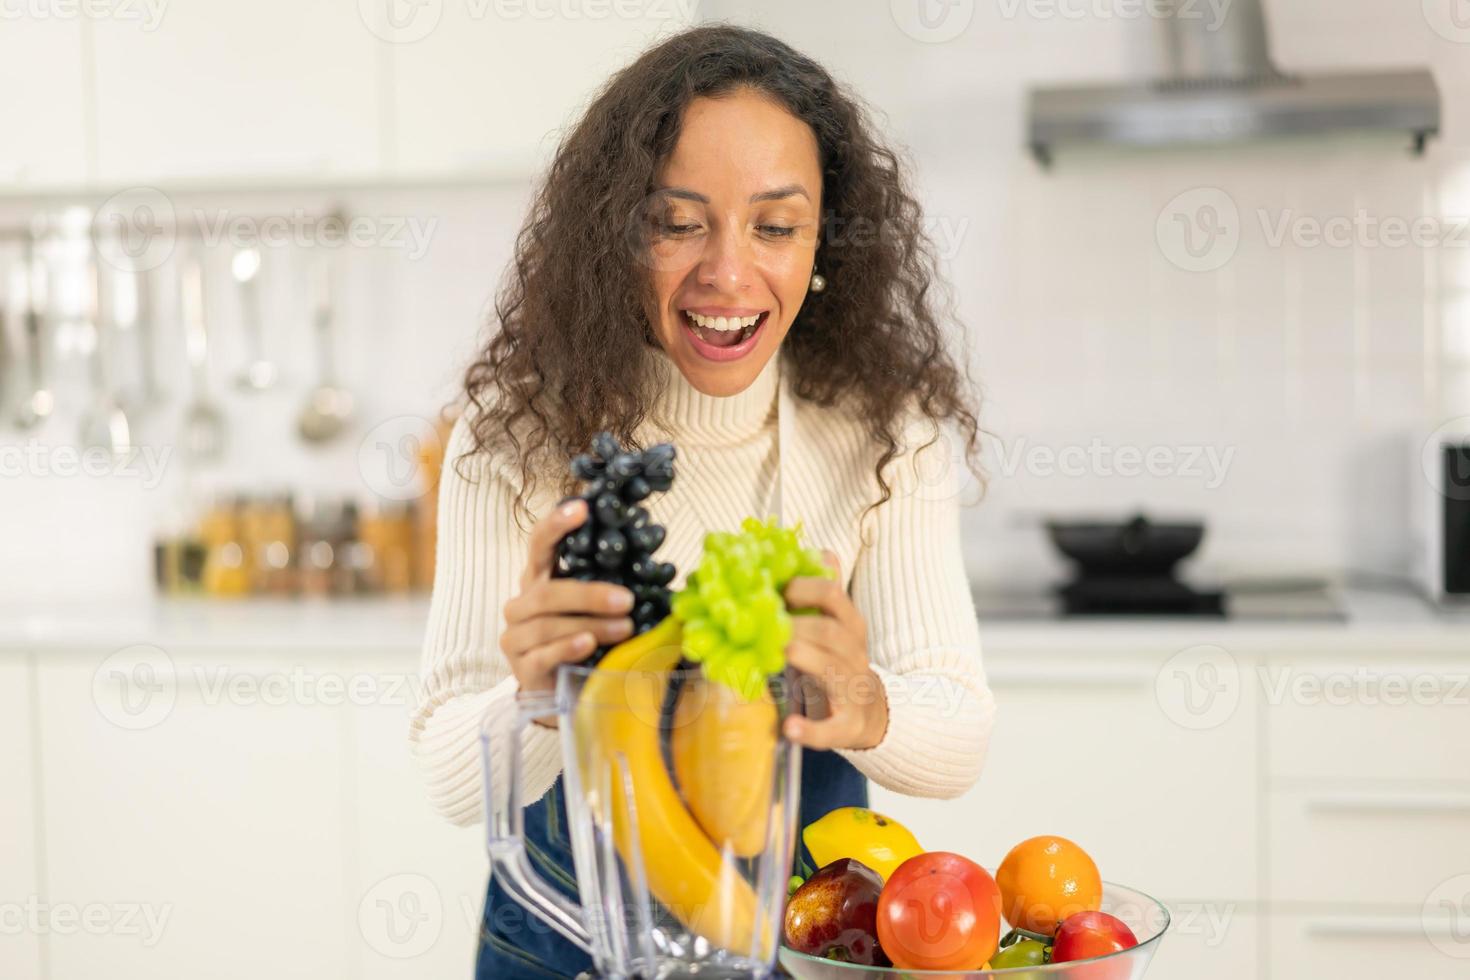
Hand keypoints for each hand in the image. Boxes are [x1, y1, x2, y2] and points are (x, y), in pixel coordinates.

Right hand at [500, 498, 635, 724]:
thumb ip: (612, 582)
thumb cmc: (585, 637)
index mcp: (538, 578)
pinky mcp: (522, 667)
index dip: (556, 524)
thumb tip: (656, 562)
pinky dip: (568, 647)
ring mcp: (516, 636)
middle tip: (627, 599)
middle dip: (589, 594)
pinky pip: (543, 654)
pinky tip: (588, 644)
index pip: (540, 543)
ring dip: (591, 624)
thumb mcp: (597, 607)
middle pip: (547, 592)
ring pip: (548, 624)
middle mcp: (521, 603)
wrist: (563, 689)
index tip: (582, 508)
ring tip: (625, 628)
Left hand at [781, 551, 888, 750]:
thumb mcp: (838, 626)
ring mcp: (853, 689)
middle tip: (762, 624)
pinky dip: (810, 730)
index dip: (803, 587)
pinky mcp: (846, 725)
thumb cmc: (842, 663)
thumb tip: (822, 551)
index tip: (773, 589)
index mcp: (849, 626)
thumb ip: (827, 593)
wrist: (873, 713)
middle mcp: (854, 654)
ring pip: (832, 671)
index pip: (834, 596)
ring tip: (776, 653)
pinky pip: (830, 729)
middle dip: (797, 624)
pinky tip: (789, 728)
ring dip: (803, 659)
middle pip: (831, 632)